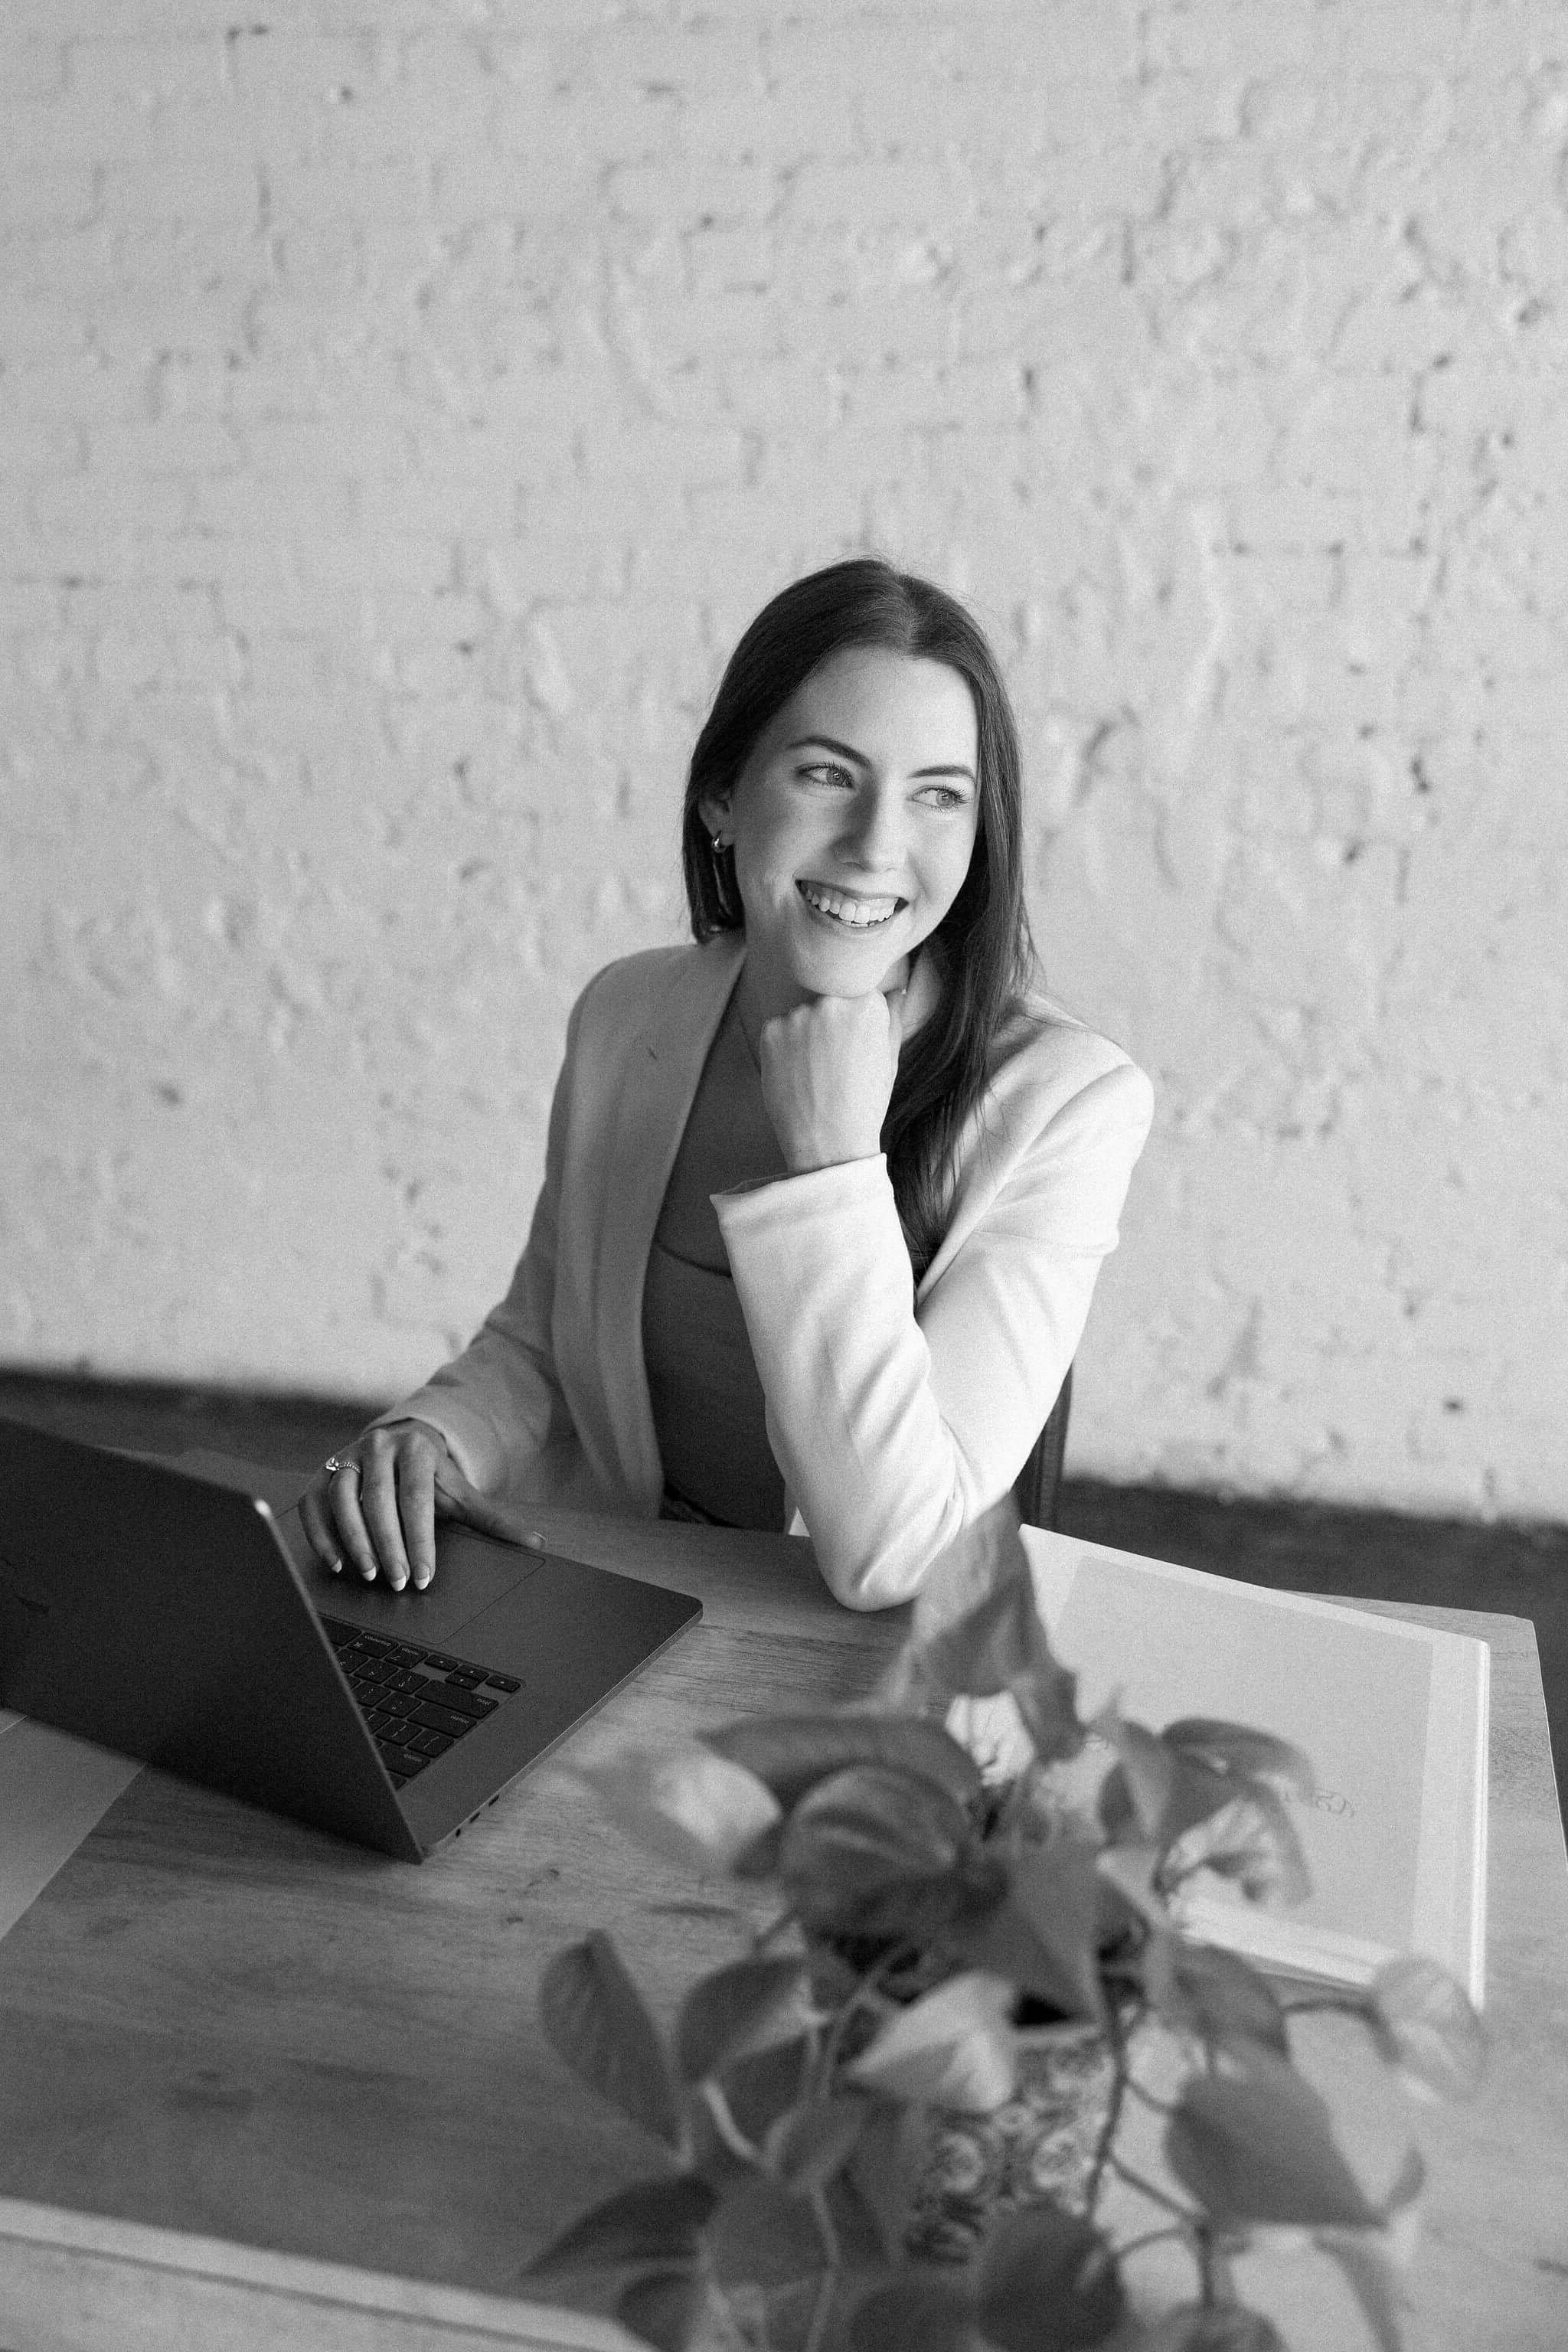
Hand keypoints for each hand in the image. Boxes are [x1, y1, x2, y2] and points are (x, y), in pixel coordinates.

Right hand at [298, 1420, 543, 1593]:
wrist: (401, 1444)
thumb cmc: (433, 1478)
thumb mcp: (462, 1494)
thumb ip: (494, 1520)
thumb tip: (536, 1544)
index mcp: (416, 1450)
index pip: (416, 1498)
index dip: (419, 1539)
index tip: (423, 1576)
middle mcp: (377, 1448)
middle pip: (379, 1500)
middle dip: (389, 1545)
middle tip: (397, 1583)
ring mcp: (345, 1458)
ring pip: (342, 1499)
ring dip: (354, 1541)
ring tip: (368, 1575)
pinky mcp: (321, 1475)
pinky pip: (314, 1505)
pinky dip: (321, 1535)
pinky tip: (336, 1563)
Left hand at [758, 986, 903, 1174]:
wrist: (829, 1144)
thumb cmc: (864, 1105)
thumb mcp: (889, 1060)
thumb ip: (892, 1018)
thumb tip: (895, 989)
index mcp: (867, 1004)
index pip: (857, 991)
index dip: (854, 1020)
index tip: (853, 1042)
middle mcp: (831, 1001)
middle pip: (827, 998)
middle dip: (828, 1023)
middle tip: (831, 1060)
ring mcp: (797, 1015)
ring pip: (800, 1015)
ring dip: (804, 1034)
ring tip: (814, 1071)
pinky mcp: (770, 1031)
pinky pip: (777, 1029)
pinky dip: (783, 1048)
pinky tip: (796, 1075)